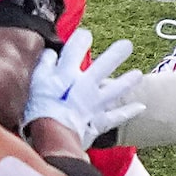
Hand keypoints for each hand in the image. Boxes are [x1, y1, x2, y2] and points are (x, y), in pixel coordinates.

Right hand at [22, 28, 142, 148]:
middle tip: (127, 45)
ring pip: (115, 90)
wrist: (52, 140)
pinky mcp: (99, 122)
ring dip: (127, 82)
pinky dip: (128, 112)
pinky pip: (116, 117)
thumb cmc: (38, 111)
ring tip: (139, 74)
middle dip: (116, 55)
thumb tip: (51, 52)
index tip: (85, 35)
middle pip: (103, 66)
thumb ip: (44, 64)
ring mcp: (94, 104)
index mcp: (67, 73)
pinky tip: (140, 106)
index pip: (76, 47)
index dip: (82, 38)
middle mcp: (84, 85)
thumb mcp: (35, 83)